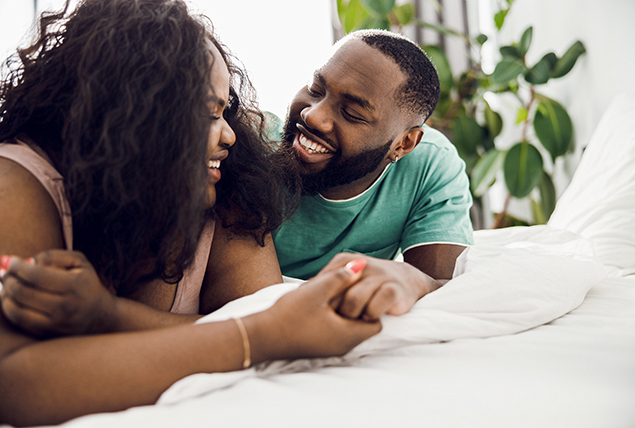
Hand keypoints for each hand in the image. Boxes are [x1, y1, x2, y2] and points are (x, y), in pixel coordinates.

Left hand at [0, 250, 116, 337]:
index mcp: (75, 285)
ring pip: (17, 310)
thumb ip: (52, 256)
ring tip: (7, 285)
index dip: (18, 267)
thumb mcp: (78, 262)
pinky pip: (19, 321)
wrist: (100, 316)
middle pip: (24, 292)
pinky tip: (12, 299)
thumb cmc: (85, 283)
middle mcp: (66, 307)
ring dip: (5, 295)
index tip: (10, 261)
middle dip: (8, 279)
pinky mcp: (48, 333)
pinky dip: (10, 308)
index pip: (37, 275)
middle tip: (5, 272)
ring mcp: (56, 323)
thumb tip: (25, 261)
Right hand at [246, 259, 381, 361]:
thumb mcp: (317, 290)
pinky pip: (334, 331)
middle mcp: (342, 346)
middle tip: (342, 290)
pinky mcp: (318, 346)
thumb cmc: (289, 314)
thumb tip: (361, 265)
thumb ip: (341, 277)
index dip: (370, 304)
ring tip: (327, 296)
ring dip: (341, 311)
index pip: (376, 322)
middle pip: (362, 325)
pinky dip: (331, 318)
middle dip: (356, 306)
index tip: (357, 290)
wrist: (260, 336)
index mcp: (347, 336)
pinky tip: (316, 305)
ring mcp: (330, 349)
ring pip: (347, 327)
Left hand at [316, 253, 440, 320]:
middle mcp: (361, 265)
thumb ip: (326, 284)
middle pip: (335, 295)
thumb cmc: (368, 284)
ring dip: (352, 316)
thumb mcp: (347, 278)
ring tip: (356, 318)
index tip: (323, 313)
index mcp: (344, 261)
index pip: (322, 283)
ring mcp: (378, 276)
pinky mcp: (394, 289)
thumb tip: (298, 297)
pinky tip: (371, 317)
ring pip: (353, 302)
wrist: (406, 280)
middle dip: (335, 312)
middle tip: (339, 320)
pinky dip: (370, 316)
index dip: (321, 302)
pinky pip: (375, 308)